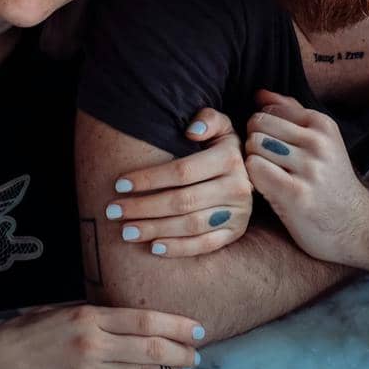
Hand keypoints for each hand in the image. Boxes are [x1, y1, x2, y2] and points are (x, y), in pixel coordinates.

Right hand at [0, 304, 203, 368]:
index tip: (195, 329)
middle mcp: (93, 344)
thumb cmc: (18, 337)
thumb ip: (91, 315)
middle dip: (180, 352)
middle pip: (152, 348)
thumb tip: (126, 319)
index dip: (175, 325)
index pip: (144, 320)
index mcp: (87, 318)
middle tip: (196, 354)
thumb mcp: (56, 312)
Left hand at [103, 108, 252, 256]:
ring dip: (155, 229)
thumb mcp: (220, 126)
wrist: (254, 172)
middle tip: (114, 211)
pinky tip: (154, 247)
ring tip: (126, 231)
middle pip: (182, 201)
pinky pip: (205, 244)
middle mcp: (237, 187)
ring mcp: (238, 213)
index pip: (182, 171)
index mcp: (229, 158)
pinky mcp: (236, 232)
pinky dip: (179, 248)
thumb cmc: (220, 147)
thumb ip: (207, 120)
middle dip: (143, 207)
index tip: (119, 184)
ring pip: (191, 225)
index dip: (149, 179)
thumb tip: (191, 132)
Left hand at [244, 90, 368, 264]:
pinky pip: (255, 168)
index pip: (270, 109)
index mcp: (323, 124)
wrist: (356, 226)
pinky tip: (266, 188)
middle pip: (258, 124)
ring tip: (267, 174)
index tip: (271, 146)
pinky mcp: (296, 194)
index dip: (262, 128)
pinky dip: (254, 178)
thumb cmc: (330, 182)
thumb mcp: (320, 141)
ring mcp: (309, 168)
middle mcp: (318, 142)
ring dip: (253, 161)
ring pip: (254, 145)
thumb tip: (260, 93)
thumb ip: (290, 113)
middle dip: (254, 142)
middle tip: (265, 162)